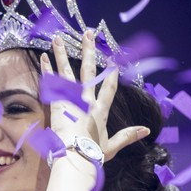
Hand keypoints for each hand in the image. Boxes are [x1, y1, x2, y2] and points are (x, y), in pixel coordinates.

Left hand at [41, 31, 147, 161]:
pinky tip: (43, 57)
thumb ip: (127, 136)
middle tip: (88, 33)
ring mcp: (70, 100)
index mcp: (100, 111)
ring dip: (62, 54)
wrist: (74, 157)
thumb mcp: (112, 147)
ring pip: (66, 72)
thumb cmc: (91, 155)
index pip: (109, 88)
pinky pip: (51, 83)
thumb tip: (146, 130)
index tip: (113, 58)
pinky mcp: (56, 103)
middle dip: (89, 51)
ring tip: (57, 38)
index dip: (112, 73)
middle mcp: (86, 101)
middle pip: (88, 71)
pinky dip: (47, 70)